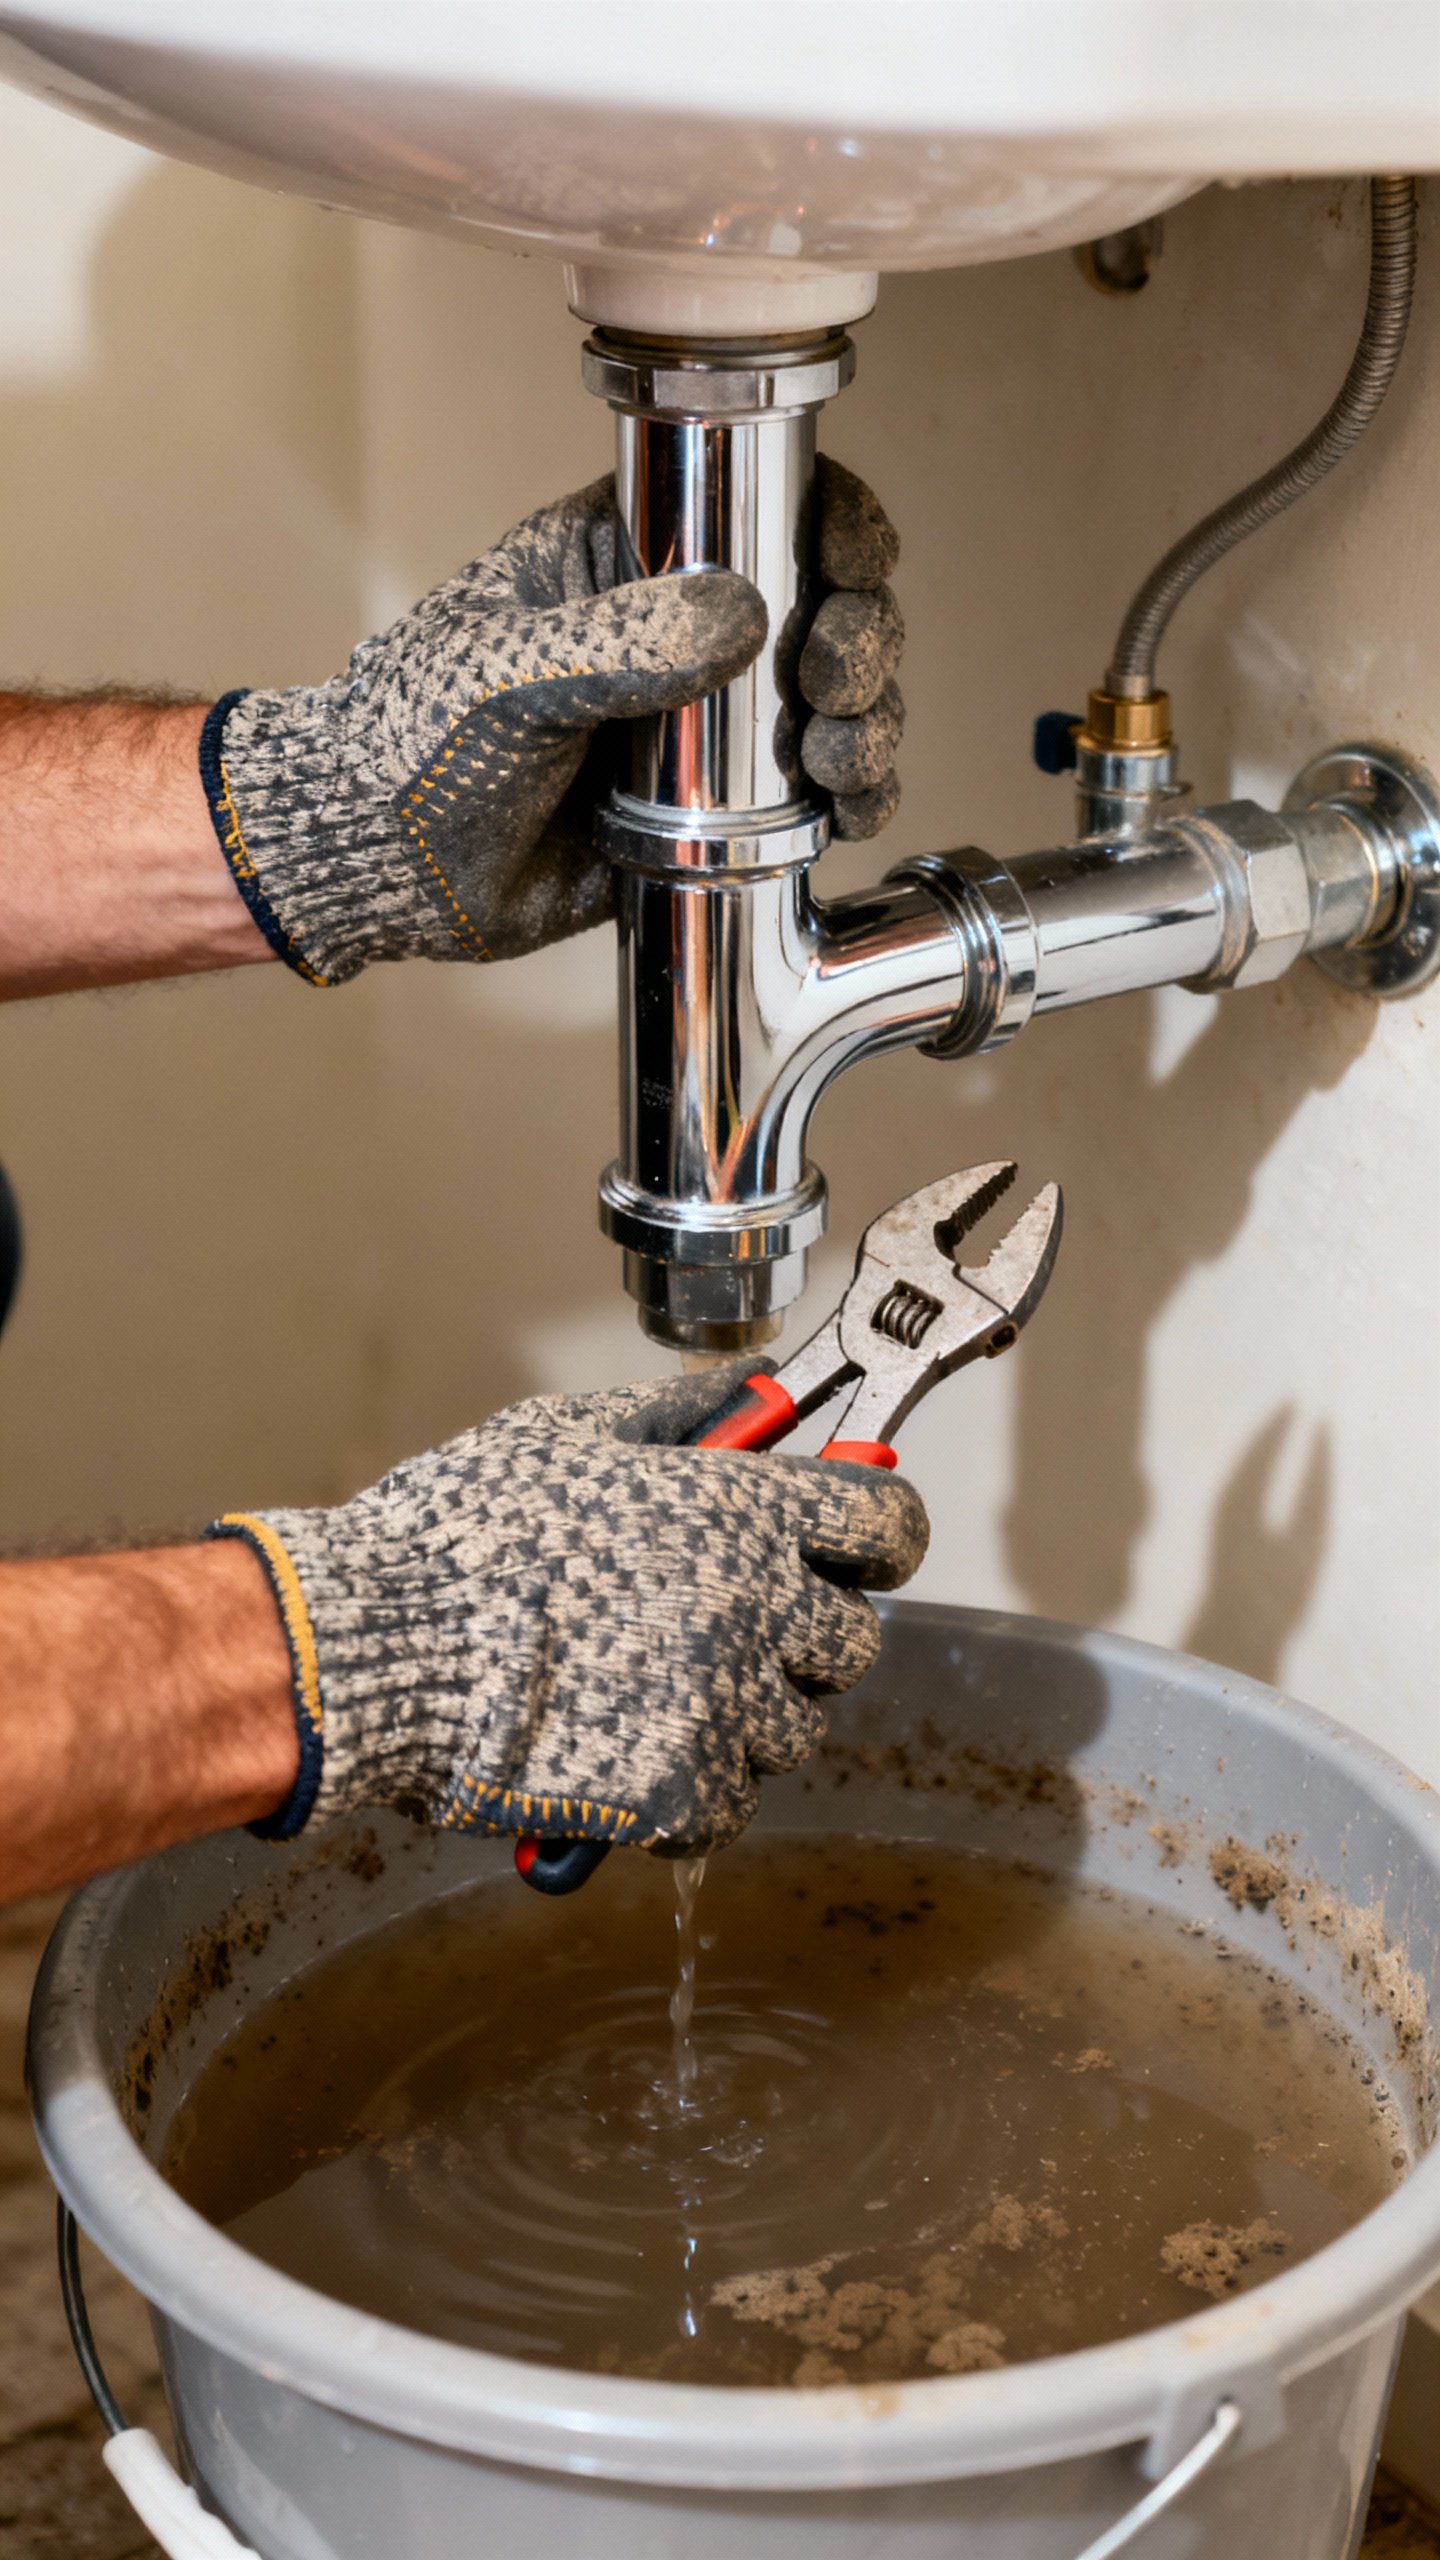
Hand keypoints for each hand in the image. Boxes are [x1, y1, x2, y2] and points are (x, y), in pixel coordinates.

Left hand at [201, 462, 903, 985]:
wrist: (384, 867)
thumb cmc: (412, 744)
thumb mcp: (504, 673)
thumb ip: (615, 641)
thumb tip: (743, 613)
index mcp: (633, 554)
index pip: (768, 504)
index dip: (837, 525)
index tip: (851, 565)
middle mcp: (688, 632)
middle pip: (832, 605)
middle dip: (861, 637)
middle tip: (829, 679)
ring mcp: (712, 726)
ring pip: (840, 702)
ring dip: (868, 722)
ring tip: (833, 755)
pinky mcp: (722, 816)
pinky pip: (819, 797)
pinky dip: (855, 796)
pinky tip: (845, 806)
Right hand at [207, 1365, 927, 1854]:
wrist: (377, 1645)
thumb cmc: (459, 1534)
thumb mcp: (565, 1435)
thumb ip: (670, 1419)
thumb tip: (739, 1403)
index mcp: (740, 1511)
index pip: (888, 1524)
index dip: (881, 1538)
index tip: (862, 1550)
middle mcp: (753, 1607)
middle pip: (853, 1642)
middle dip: (803, 1637)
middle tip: (728, 1629)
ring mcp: (723, 1706)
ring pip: (791, 1729)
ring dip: (743, 1716)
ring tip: (650, 1692)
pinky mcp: (679, 1792)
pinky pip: (728, 1804)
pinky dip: (690, 1792)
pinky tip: (626, 1754)